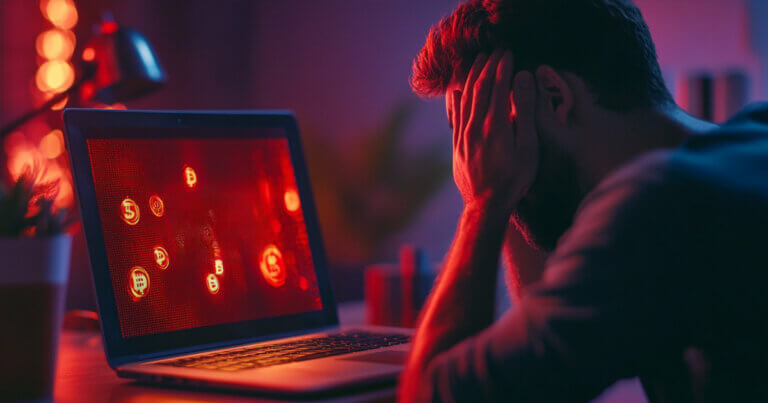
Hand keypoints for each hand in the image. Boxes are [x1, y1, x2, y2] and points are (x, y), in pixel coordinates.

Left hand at [451, 50, 537, 215]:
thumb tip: (522, 80)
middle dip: (487, 66)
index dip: (502, 67)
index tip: (508, 52)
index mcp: (495, 124)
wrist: (486, 206)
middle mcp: (475, 126)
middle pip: (479, 88)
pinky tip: (456, 91)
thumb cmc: (514, 179)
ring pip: (464, 99)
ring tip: (477, 62)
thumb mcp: (528, 148)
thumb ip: (525, 112)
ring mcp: (463, 136)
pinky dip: (455, 100)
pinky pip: (454, 116)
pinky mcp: (457, 146)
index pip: (497, 86)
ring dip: (471, 77)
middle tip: (495, 51)